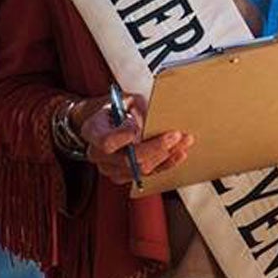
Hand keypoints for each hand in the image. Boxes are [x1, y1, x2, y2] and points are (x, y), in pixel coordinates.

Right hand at [77, 93, 192, 186]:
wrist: (105, 123)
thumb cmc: (117, 108)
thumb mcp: (124, 100)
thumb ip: (137, 109)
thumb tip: (155, 119)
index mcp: (92, 132)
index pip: (106, 142)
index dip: (122, 138)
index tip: (137, 130)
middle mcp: (97, 155)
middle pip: (128, 160)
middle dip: (155, 148)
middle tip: (175, 135)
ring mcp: (110, 169)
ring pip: (140, 170)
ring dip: (166, 157)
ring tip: (185, 141)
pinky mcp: (124, 176)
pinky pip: (147, 175)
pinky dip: (166, 164)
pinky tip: (179, 153)